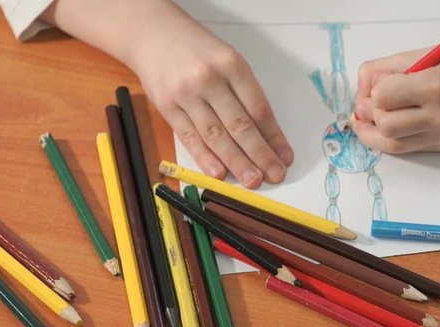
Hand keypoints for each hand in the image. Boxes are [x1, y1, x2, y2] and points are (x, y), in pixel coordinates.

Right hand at [129, 9, 292, 188]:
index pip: (258, 109)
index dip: (274, 137)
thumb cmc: (198, 50)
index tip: (285, 156)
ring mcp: (186, 94)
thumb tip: (266, 135)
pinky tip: (220, 174)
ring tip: (253, 180)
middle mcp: (209, 79)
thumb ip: (245, 93)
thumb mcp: (229, 60)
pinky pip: (190, 137)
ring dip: (237, 162)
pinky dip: (205, 158)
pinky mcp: (166, 107)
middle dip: (260, 154)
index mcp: (232, 65)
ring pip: (216, 135)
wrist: (154, 34)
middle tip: (275, 174)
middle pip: (240, 125)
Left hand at [352, 44, 439, 153]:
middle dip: (371, 113)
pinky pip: (404, 149)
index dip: (373, 91)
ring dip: (374, 130)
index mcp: (435, 86)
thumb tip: (358, 99)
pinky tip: (382, 127)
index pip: (383, 98)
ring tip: (374, 115)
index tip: (379, 84)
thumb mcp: (415, 56)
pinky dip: (387, 138)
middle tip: (373, 102)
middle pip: (385, 125)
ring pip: (391, 143)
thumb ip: (380, 72)